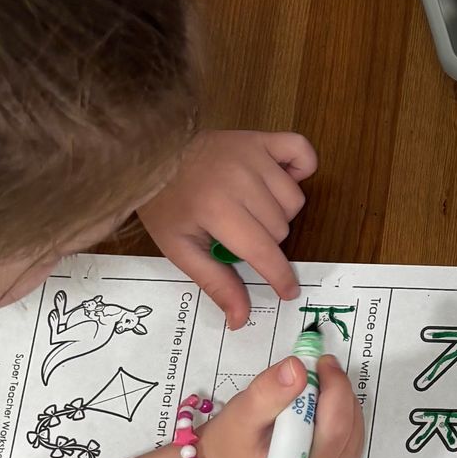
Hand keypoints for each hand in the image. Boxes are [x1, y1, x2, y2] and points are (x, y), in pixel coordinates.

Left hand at [139, 129, 316, 324]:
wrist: (153, 155)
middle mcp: (241, 179)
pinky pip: (303, 153)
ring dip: (279, 211)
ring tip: (252, 208)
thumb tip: (241, 320)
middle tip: (239, 233)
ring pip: (294, 199)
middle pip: (282, 228)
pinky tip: (282, 179)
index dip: (280, 277)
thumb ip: (215, 282)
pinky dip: (302, 168)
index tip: (287, 290)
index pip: (264, 252)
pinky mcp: (261, 137)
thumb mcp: (180, 249)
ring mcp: (253, 154)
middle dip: (265, 239)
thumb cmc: (164, 204)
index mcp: (218, 210)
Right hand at [197, 350, 363, 457]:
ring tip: (309, 386)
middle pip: (349, 424)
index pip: (336, 428)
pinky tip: (316, 402)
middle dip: (336, 388)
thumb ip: (268, 393)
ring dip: (338, 396)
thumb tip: (298, 369)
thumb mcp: (241, 416)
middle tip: (315, 366)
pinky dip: (338, 407)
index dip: (334, 389)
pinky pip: (351, 428)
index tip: (320, 362)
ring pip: (354, 423)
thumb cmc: (231, 446)